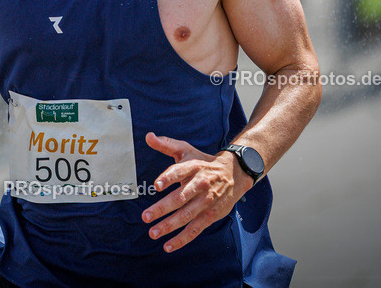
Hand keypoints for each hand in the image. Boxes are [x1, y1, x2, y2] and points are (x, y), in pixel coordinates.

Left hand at [141, 132, 252, 252]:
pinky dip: (182, 238)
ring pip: (186, 215)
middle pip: (180, 197)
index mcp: (192, 167)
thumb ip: (166, 145)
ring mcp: (206, 201)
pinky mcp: (211, 215)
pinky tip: (168, 245)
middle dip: (162, 208)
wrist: (234, 174)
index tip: (156, 185)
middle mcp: (199, 184)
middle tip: (146, 216)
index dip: (168, 178)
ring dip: (169, 225)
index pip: (179, 172)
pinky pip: (195, 228)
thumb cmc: (203, 162)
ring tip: (153, 232)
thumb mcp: (186, 151)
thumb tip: (148, 136)